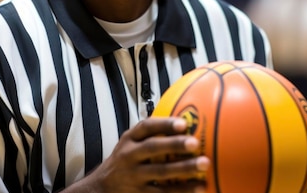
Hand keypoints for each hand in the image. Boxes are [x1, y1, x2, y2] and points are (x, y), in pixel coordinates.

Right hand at [64, 117, 208, 192]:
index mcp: (129, 140)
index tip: (183, 123)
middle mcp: (129, 156)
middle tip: (194, 143)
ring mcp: (134, 176)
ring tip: (204, 165)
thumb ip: (150, 134)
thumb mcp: (130, 143)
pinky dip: (183, 190)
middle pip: (152, 148)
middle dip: (174, 145)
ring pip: (161, 172)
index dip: (164, 124)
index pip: (145, 127)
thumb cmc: (125, 160)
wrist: (102, 186)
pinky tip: (199, 187)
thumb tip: (186, 120)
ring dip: (184, 169)